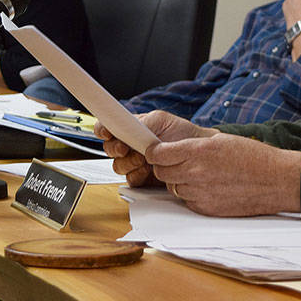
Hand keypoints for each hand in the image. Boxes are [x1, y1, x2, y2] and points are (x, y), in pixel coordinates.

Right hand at [95, 110, 211, 187]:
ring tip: (145, 160)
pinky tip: (148, 171)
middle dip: (116, 149)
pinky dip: (137, 175)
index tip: (106, 132)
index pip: (107, 128)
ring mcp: (134, 163)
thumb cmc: (182, 134)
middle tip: (126, 148)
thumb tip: (129, 126)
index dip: (103, 130)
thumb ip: (143, 121)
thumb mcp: (162, 120)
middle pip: (109, 149)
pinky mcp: (141, 179)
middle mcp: (129, 146)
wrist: (198, 155)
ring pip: (118, 166)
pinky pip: (130, 180)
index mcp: (130, 129)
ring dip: (129, 163)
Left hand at [146, 132, 300, 216]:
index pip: (157, 153)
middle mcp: (194, 172)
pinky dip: (192, 194)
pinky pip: (186, 200)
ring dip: (180, 180)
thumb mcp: (220, 140)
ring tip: (201, 174)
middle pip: (161, 171)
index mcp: (198, 150)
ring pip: (173, 187)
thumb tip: (170, 150)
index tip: (158, 151)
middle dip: (166, 166)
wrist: (276, 180)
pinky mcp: (205, 208)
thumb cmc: (252, 157)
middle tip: (179, 162)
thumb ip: (192, 146)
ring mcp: (199, 193)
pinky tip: (209, 187)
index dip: (156, 151)